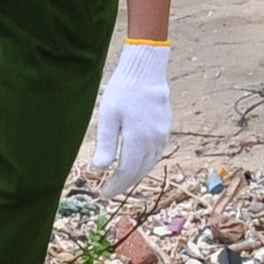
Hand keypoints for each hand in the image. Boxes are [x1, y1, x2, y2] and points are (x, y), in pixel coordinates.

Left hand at [81, 41, 171, 192]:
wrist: (146, 69)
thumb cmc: (123, 90)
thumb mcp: (108, 115)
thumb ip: (106, 143)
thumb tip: (98, 169)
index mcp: (137, 139)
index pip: (126, 172)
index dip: (115, 186)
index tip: (103, 194)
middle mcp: (153, 141)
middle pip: (139, 172)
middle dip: (124, 185)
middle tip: (109, 192)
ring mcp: (162, 135)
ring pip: (150, 164)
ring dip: (135, 176)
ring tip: (121, 182)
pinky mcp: (165, 128)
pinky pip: (156, 154)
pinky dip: (145, 164)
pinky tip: (137, 164)